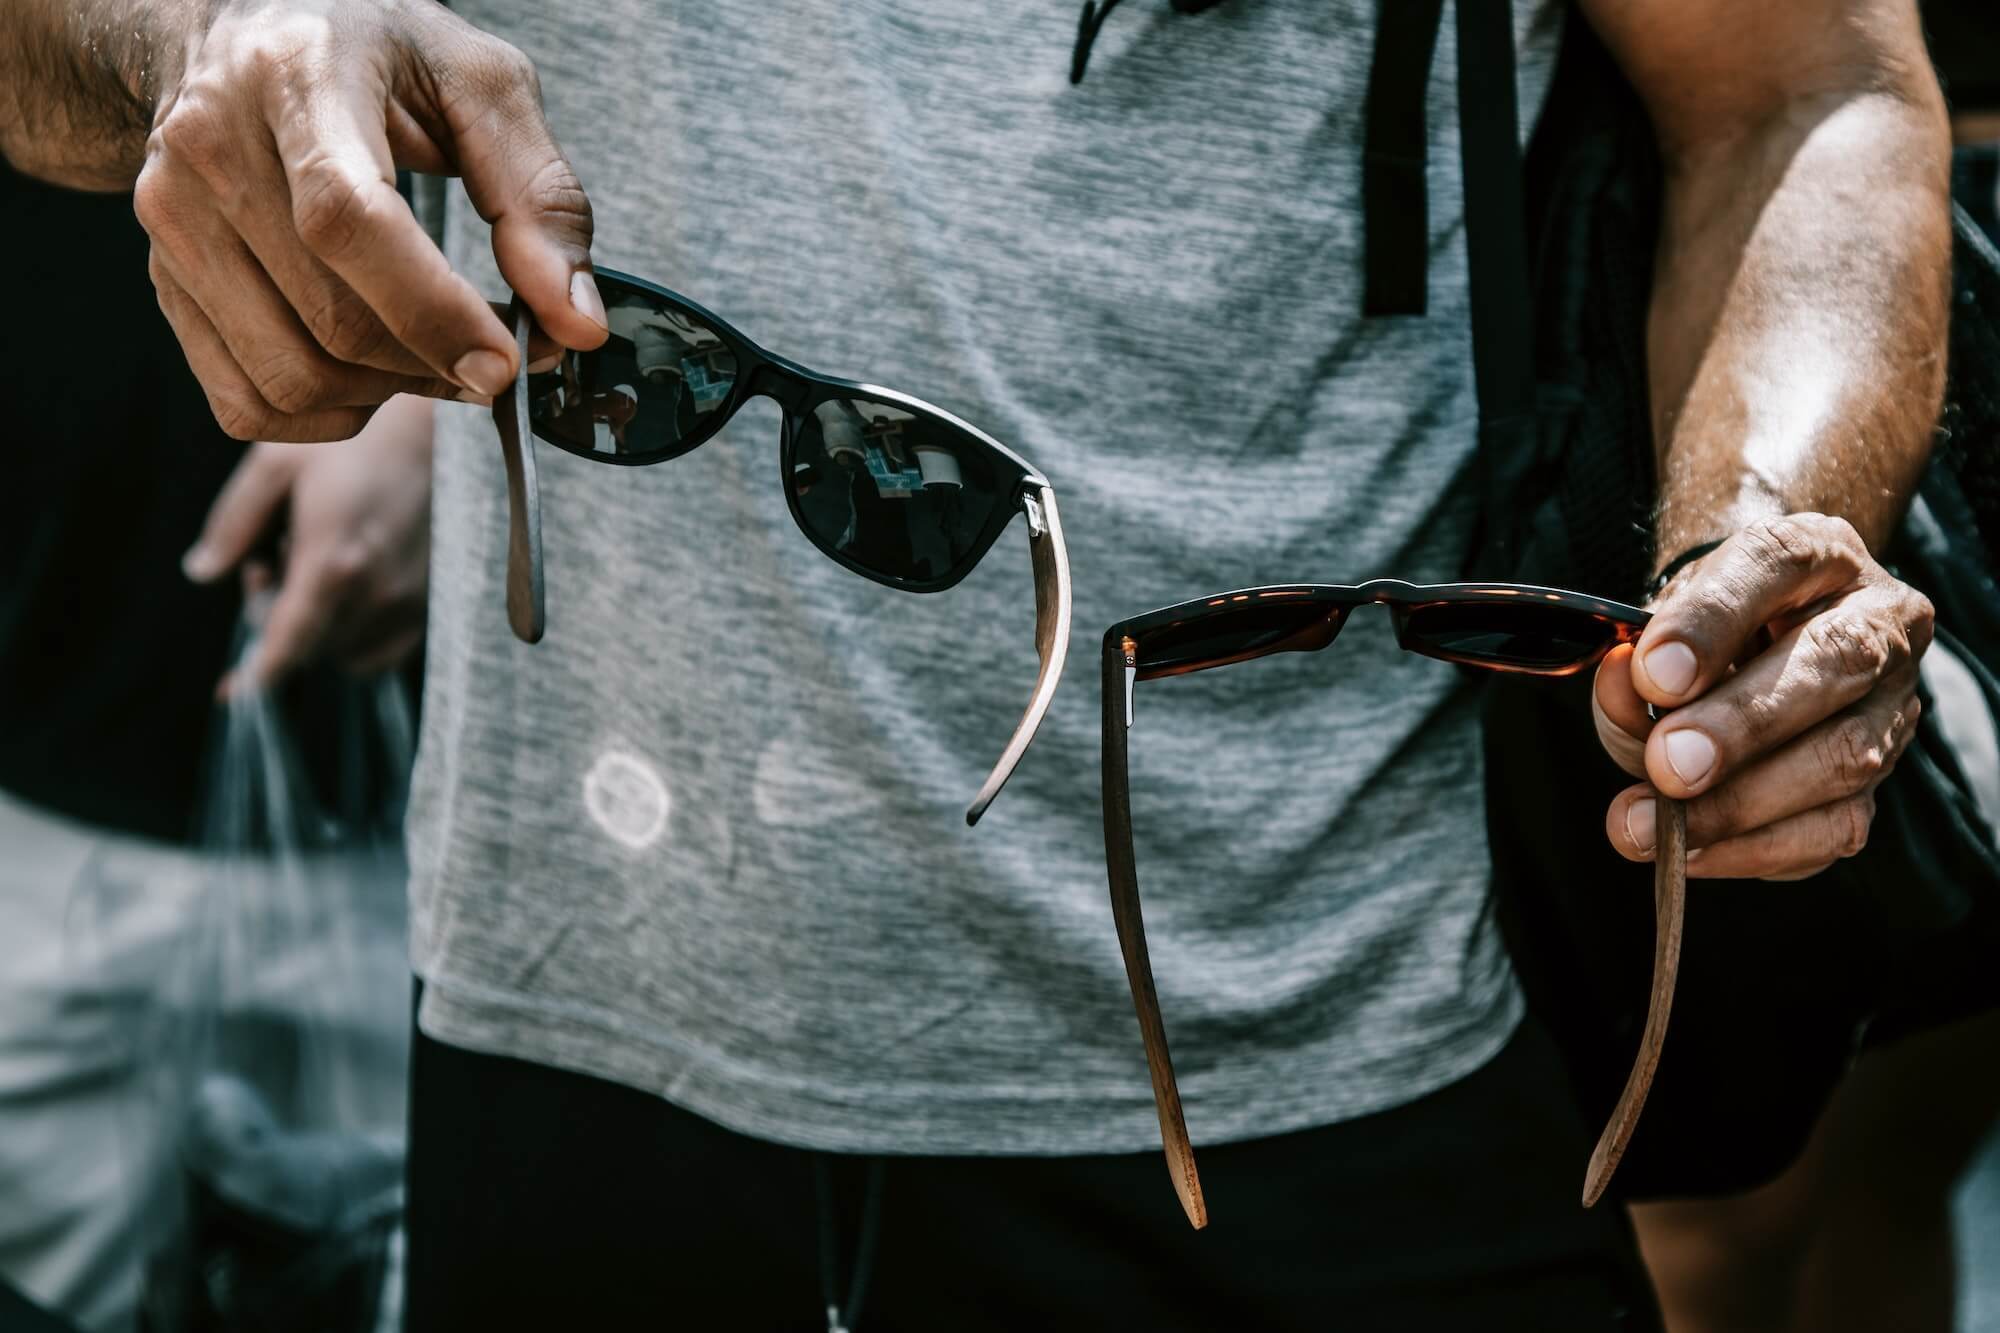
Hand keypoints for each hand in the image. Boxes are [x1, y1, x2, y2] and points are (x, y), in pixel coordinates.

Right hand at [132, 0, 607, 441]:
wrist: (243, 30)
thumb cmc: (375, 55)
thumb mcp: (479, 84)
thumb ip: (541, 197)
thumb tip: (577, 322)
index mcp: (296, 78)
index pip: (348, 219)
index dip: (432, 310)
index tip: (505, 362)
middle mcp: (211, 147)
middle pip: (331, 319)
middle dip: (438, 363)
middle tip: (501, 354)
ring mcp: (173, 220)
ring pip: (293, 375)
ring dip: (391, 394)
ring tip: (437, 351)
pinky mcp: (165, 279)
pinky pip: (249, 403)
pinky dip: (329, 415)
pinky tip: (371, 369)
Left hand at [185, 394, 435, 692]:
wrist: (438, 430)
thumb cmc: (355, 435)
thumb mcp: (277, 463)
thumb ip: (233, 522)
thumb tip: (202, 571)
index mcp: (331, 561)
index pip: (287, 642)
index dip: (258, 675)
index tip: (234, 695)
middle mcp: (375, 592)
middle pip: (310, 647)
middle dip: (276, 620)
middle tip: (267, 561)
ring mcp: (409, 600)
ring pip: (346, 651)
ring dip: (317, 626)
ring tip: (311, 567)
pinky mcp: (430, 599)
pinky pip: (384, 647)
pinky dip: (354, 634)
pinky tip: (348, 586)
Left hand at [1595, 513, 1932, 879]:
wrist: (1760, 645)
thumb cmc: (1707, 628)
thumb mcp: (1668, 614)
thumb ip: (1642, 648)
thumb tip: (1627, 689)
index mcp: (1821, 554)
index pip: (1775, 564)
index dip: (1711, 622)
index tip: (1650, 673)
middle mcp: (1877, 622)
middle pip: (1831, 665)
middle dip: (1741, 724)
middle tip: (1666, 766)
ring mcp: (1892, 706)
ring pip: (1843, 758)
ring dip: (1739, 805)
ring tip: (1652, 828)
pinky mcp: (1877, 784)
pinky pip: (1834, 829)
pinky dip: (1755, 849)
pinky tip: (1690, 853)